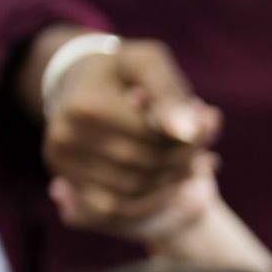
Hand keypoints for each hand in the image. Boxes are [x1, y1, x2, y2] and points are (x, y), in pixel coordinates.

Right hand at [41, 37, 223, 234]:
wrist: (76, 78)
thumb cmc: (121, 69)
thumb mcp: (148, 63)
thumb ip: (170, 93)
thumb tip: (187, 132)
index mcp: (88, 105)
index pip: (154, 136)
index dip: (191, 138)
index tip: (209, 129)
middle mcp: (68, 136)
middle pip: (144, 165)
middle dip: (183, 162)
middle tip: (206, 156)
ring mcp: (62, 161)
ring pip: (133, 190)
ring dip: (171, 184)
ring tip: (192, 169)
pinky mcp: (65, 178)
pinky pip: (113, 208)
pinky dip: (148, 202)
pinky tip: (169, 187)